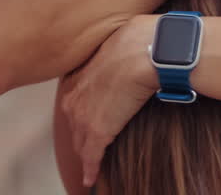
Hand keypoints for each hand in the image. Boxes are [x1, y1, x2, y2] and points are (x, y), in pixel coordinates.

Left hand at [58, 16, 157, 187]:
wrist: (147, 51)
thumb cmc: (143, 40)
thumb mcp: (121, 40)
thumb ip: (117, 52)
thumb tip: (134, 47)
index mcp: (77, 75)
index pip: (75, 102)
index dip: (82, 113)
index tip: (89, 119)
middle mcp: (73, 97)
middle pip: (74, 125)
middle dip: (81, 137)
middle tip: (89, 149)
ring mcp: (82, 116)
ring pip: (81, 142)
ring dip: (87, 154)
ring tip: (91, 165)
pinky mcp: (96, 133)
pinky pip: (91, 157)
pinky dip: (91, 169)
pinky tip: (91, 179)